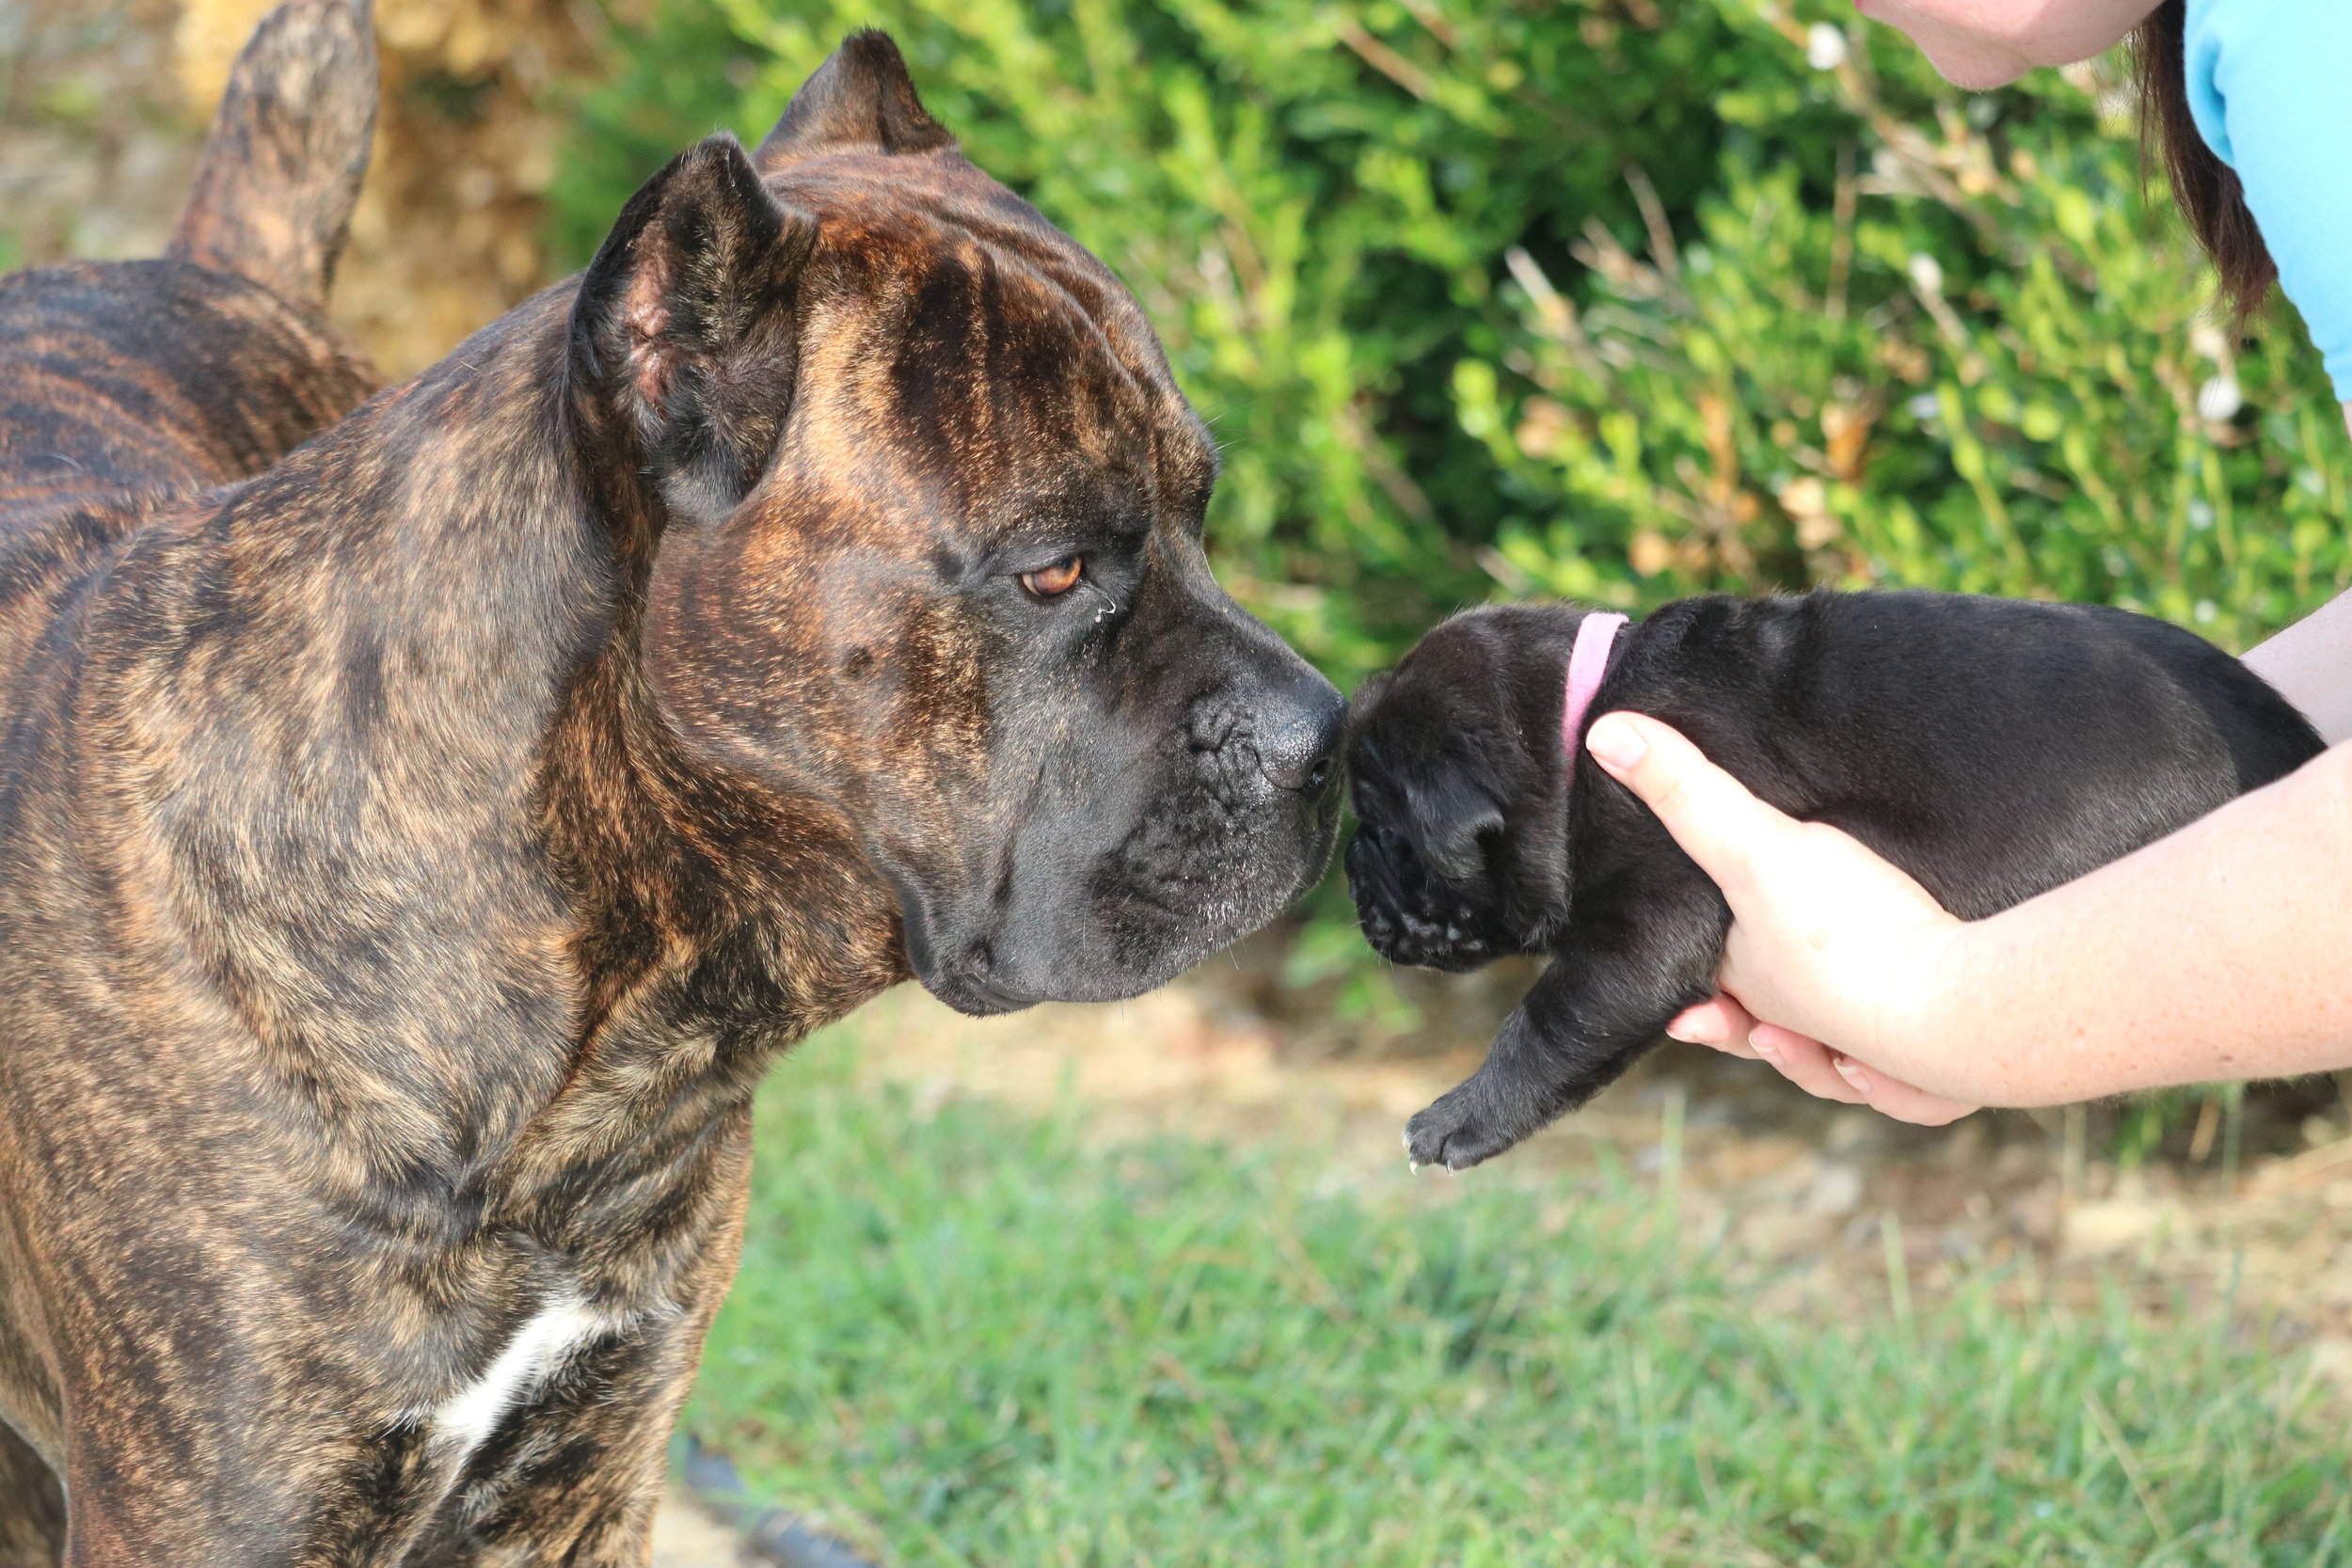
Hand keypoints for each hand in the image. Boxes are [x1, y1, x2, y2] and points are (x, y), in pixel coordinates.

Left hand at [1583, 710, 1982, 1125]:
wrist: (1960, 1003)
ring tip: (1796, 1040)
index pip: (1710, 997)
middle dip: (1753, 1033)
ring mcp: (1875, 1054)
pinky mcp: (1939, 1058)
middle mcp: (1808, 1032)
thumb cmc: (1846, 938)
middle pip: (1774, 1037)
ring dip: (1817, 1062)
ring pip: (1839, 1066)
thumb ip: (1690, 793)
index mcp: (1755, 991)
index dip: (1695, 1005)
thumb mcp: (1756, 848)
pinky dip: (1890, 1082)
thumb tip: (1607, 735)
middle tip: (1739, 1028)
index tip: (1680, 1015)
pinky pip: (1908, 1086)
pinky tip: (1885, 1065)